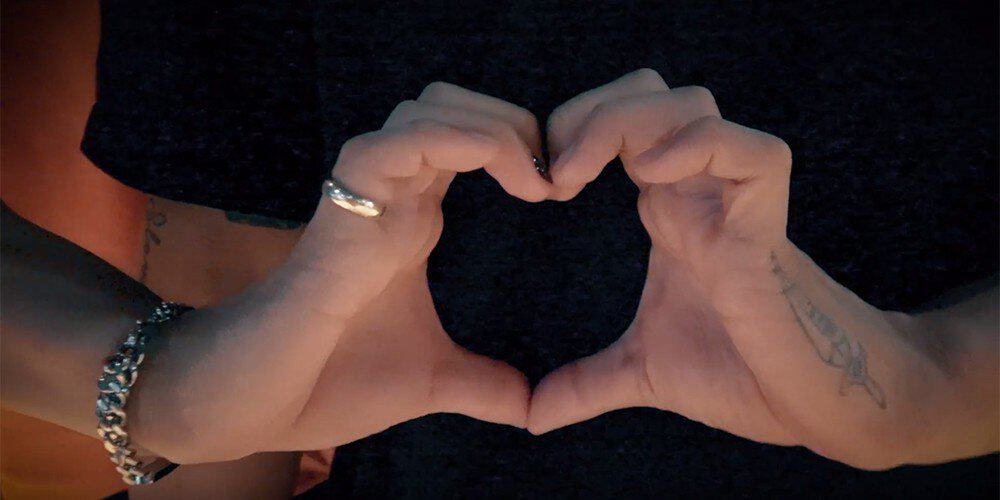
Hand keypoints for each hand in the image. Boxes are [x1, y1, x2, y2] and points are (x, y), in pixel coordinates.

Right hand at [133, 83, 547, 461]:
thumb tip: (532, 410)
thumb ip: (483, 385)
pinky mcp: (345, 206)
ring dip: (494, 128)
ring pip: (429, 108)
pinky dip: (461, 141)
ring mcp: (365, 194)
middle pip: (453, 105)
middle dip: (513, 122)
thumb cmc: (331, 380)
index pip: (469, 140)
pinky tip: (504, 177)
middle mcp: (391, 193)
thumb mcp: (432, 379)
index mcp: (414, 216)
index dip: (521, 147)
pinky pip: (400, 140)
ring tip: (537, 181)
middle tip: (555, 177)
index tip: (562, 193)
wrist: (259, 404)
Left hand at [528, 69, 977, 468]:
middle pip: (647, 92)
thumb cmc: (739, 373)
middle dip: (589, 111)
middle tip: (552, 171)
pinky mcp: (768, 223)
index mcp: (664, 207)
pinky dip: (699, 146)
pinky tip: (652, 177)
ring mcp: (732, 199)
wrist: (813, 404)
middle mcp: (695, 190)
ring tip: (576, 177)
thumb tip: (530, 418)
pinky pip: (750, 150)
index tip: (534, 183)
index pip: (619, 120)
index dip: (572, 128)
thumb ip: (583, 386)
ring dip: (623, 122)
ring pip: (690, 104)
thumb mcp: (641, 373)